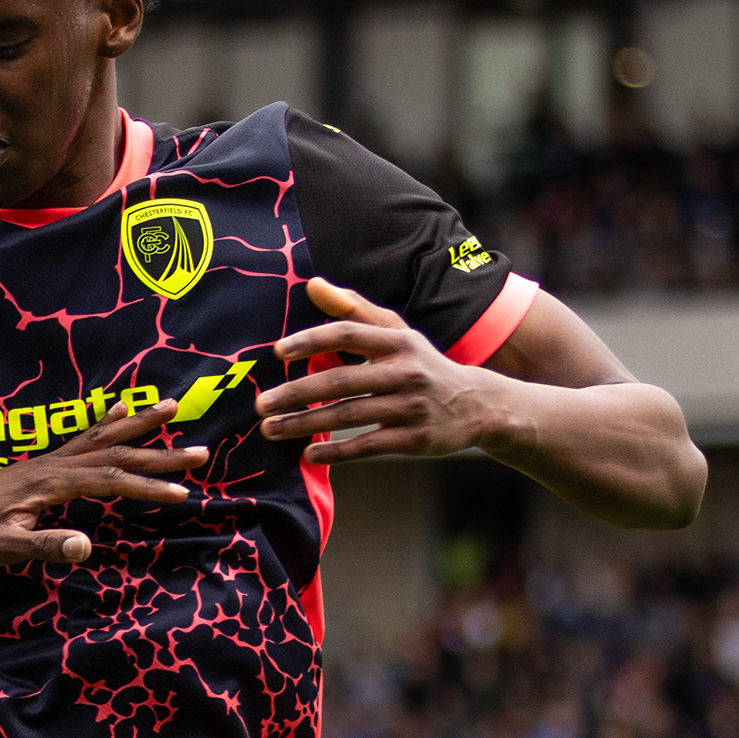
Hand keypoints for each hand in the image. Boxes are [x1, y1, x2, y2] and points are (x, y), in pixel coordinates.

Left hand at [0, 400, 203, 568]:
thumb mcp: (6, 548)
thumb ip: (47, 545)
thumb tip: (88, 545)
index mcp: (51, 483)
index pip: (110, 480)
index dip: (147, 487)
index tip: (181, 493)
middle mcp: (55, 464)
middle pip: (116, 454)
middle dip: (160, 454)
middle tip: (201, 452)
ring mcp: (51, 460)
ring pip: (104, 437)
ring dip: (140, 425)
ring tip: (173, 407)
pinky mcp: (46, 464)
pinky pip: (84, 437)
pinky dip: (108, 421)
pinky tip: (123, 407)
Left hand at [259, 275, 499, 463]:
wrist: (478, 405)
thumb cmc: (422, 365)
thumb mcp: (397, 333)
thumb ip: (354, 309)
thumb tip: (312, 284)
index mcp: (398, 342)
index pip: (349, 334)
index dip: (312, 340)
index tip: (278, 352)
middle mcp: (406, 372)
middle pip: (342, 381)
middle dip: (296, 393)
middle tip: (260, 403)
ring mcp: (412, 407)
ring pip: (349, 415)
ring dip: (305, 424)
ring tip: (270, 430)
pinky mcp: (415, 439)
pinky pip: (368, 445)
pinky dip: (337, 451)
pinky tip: (308, 453)